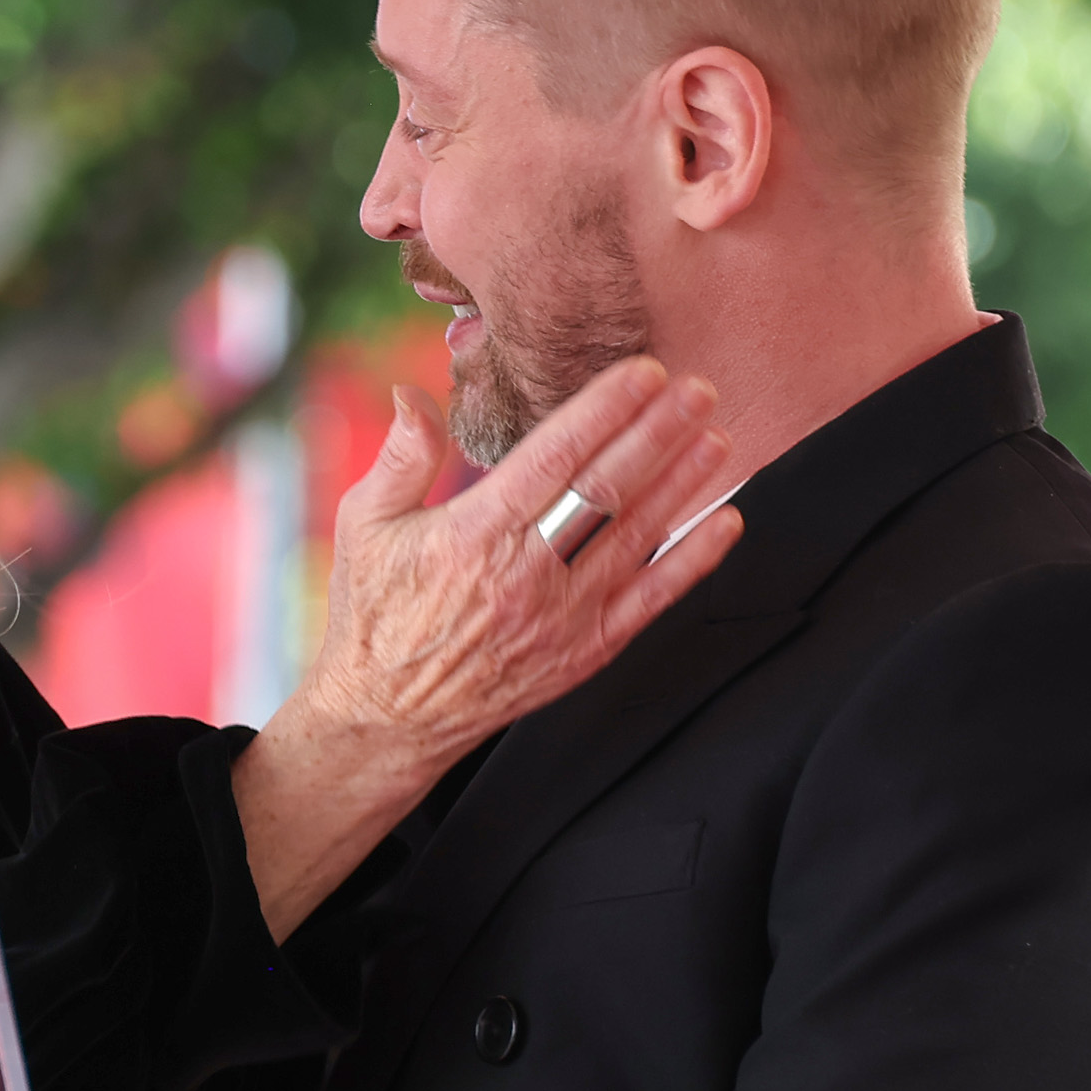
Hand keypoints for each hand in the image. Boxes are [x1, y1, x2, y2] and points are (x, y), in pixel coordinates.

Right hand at [233, 358, 740, 935]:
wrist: (387, 718)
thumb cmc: (375, 614)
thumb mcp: (364, 524)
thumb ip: (401, 457)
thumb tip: (411, 393)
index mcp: (474, 535)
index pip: (554, 457)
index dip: (606, 410)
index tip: (645, 372)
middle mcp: (526, 576)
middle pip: (608, 490)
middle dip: (658, 434)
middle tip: (698, 389)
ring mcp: (562, 618)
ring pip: (637, 538)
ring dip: (684, 484)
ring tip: (717, 437)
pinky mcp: (584, 653)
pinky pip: (650, 601)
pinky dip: (693, 562)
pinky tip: (726, 523)